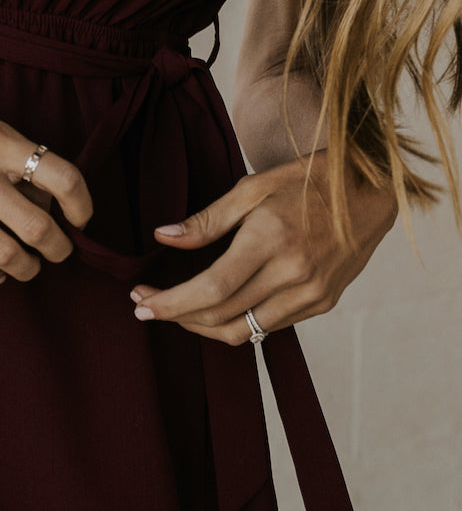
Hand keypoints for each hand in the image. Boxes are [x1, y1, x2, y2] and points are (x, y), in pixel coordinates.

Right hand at [0, 67, 93, 292]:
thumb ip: (14, 158)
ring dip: (27, 268)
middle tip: (59, 250)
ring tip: (27, 265)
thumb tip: (51, 201)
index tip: (81, 218)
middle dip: (59, 248)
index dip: (82, 204)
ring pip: (6, 254)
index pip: (60, 176)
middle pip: (38, 227)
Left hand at [129, 151, 397, 342]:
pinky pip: (268, 325)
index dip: (171, 303)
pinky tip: (217, 304)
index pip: (210, 289)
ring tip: (176, 309)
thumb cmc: (307, 179)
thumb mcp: (253, 187)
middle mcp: (293, 274)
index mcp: (271, 239)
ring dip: (203, 326)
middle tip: (146, 306)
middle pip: (222, 316)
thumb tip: (163, 237)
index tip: (140, 303)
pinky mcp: (322, 303)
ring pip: (244, 331)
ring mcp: (311, 294)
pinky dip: (237, 321)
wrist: (370, 190)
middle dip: (177, 316)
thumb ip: (207, 219)